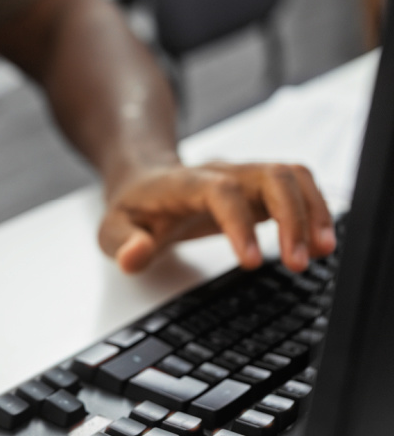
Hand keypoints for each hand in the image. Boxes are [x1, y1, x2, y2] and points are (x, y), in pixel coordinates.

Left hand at [98, 161, 335, 273]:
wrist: (143, 179)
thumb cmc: (133, 207)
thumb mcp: (111, 230)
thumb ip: (122, 244)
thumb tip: (134, 256)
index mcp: (183, 183)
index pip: (220, 191)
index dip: (240, 223)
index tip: (252, 262)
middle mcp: (220, 173)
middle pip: (270, 175)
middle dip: (292, 216)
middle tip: (299, 262)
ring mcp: (242, 177)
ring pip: (291, 176)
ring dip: (313, 211)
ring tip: (323, 252)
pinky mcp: (257, 188)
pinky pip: (297, 188)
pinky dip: (315, 211)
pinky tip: (321, 242)